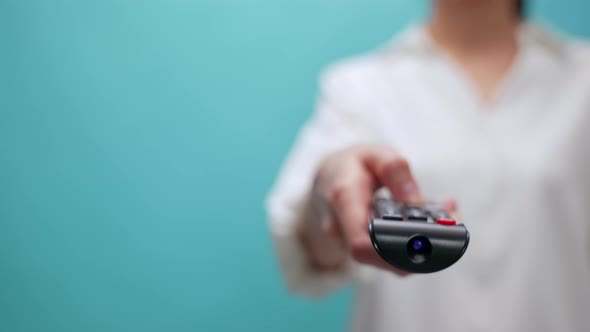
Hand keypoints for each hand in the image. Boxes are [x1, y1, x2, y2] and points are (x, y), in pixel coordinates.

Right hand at [304, 145, 455, 273]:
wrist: (328, 179)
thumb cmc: (352, 165)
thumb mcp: (374, 153)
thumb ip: (395, 170)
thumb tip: (416, 202)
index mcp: (343, 200)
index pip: (361, 243)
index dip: (392, 250)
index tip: (425, 235)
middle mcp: (343, 229)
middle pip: (380, 258)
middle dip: (421, 248)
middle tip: (453, 221)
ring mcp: (351, 243)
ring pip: (390, 261)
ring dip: (425, 247)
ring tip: (449, 216)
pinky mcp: (366, 251)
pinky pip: (392, 256)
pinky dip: (417, 246)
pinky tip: (434, 223)